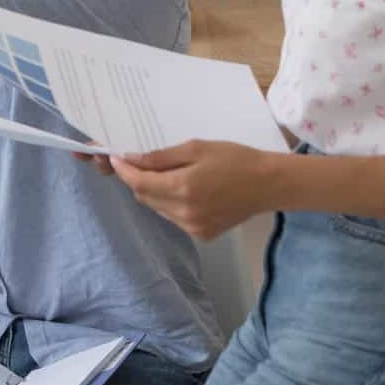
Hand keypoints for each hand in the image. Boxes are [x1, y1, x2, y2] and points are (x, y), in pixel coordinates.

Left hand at [111, 140, 279, 239]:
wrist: (268, 184)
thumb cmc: (235, 159)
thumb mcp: (196, 149)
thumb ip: (161, 157)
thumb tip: (132, 160)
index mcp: (182, 189)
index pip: (139, 183)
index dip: (124, 171)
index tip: (115, 159)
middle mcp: (184, 213)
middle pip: (144, 197)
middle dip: (139, 180)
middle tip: (143, 163)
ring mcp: (192, 227)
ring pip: (158, 209)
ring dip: (155, 192)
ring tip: (172, 175)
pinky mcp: (201, 235)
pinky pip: (174, 217)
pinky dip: (171, 204)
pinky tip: (188, 190)